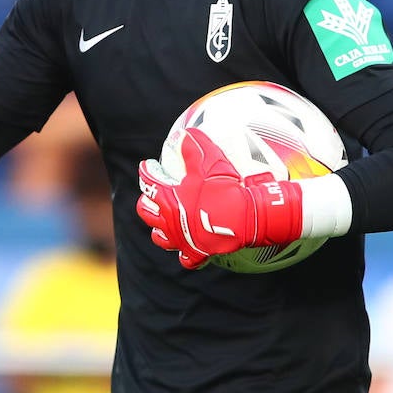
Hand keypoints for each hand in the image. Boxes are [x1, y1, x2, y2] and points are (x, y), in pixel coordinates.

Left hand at [136, 128, 302, 269]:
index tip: (148, 165)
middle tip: (153, 194)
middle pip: (146, 212)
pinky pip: (186, 258)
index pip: (148, 182)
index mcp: (168, 199)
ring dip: (159, 229)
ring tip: (164, 221)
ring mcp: (182, 240)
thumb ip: (192, 145)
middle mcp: (169, 222)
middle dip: (147, 201)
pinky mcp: (197, 253)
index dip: (146, 170)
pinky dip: (185, 253)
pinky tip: (188, 246)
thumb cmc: (225, 188)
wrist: (246, 218)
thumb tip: (181, 134)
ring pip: (159, 237)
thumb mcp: (208, 160)